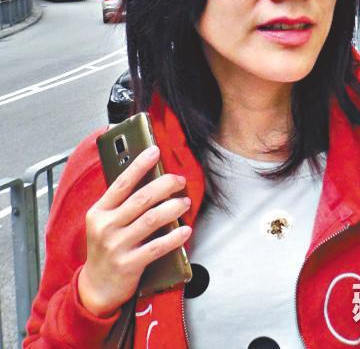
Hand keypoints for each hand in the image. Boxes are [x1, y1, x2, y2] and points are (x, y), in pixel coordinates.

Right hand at [78, 146, 191, 316]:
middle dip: (164, 185)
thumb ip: (121, 203)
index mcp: (99, 211)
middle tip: (179, 180)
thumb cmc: (106, 247)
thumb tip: (149, 178)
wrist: (95, 287)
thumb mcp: (104, 222)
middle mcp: (105, 227)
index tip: (155, 151)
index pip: (122, 183)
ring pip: (151, 220)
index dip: (139, 165)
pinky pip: (157, 247)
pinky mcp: (128, 265)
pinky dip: (174, 237)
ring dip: (173, 208)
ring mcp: (116, 246)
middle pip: (141, 199)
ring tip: (185, 202)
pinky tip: (185, 230)